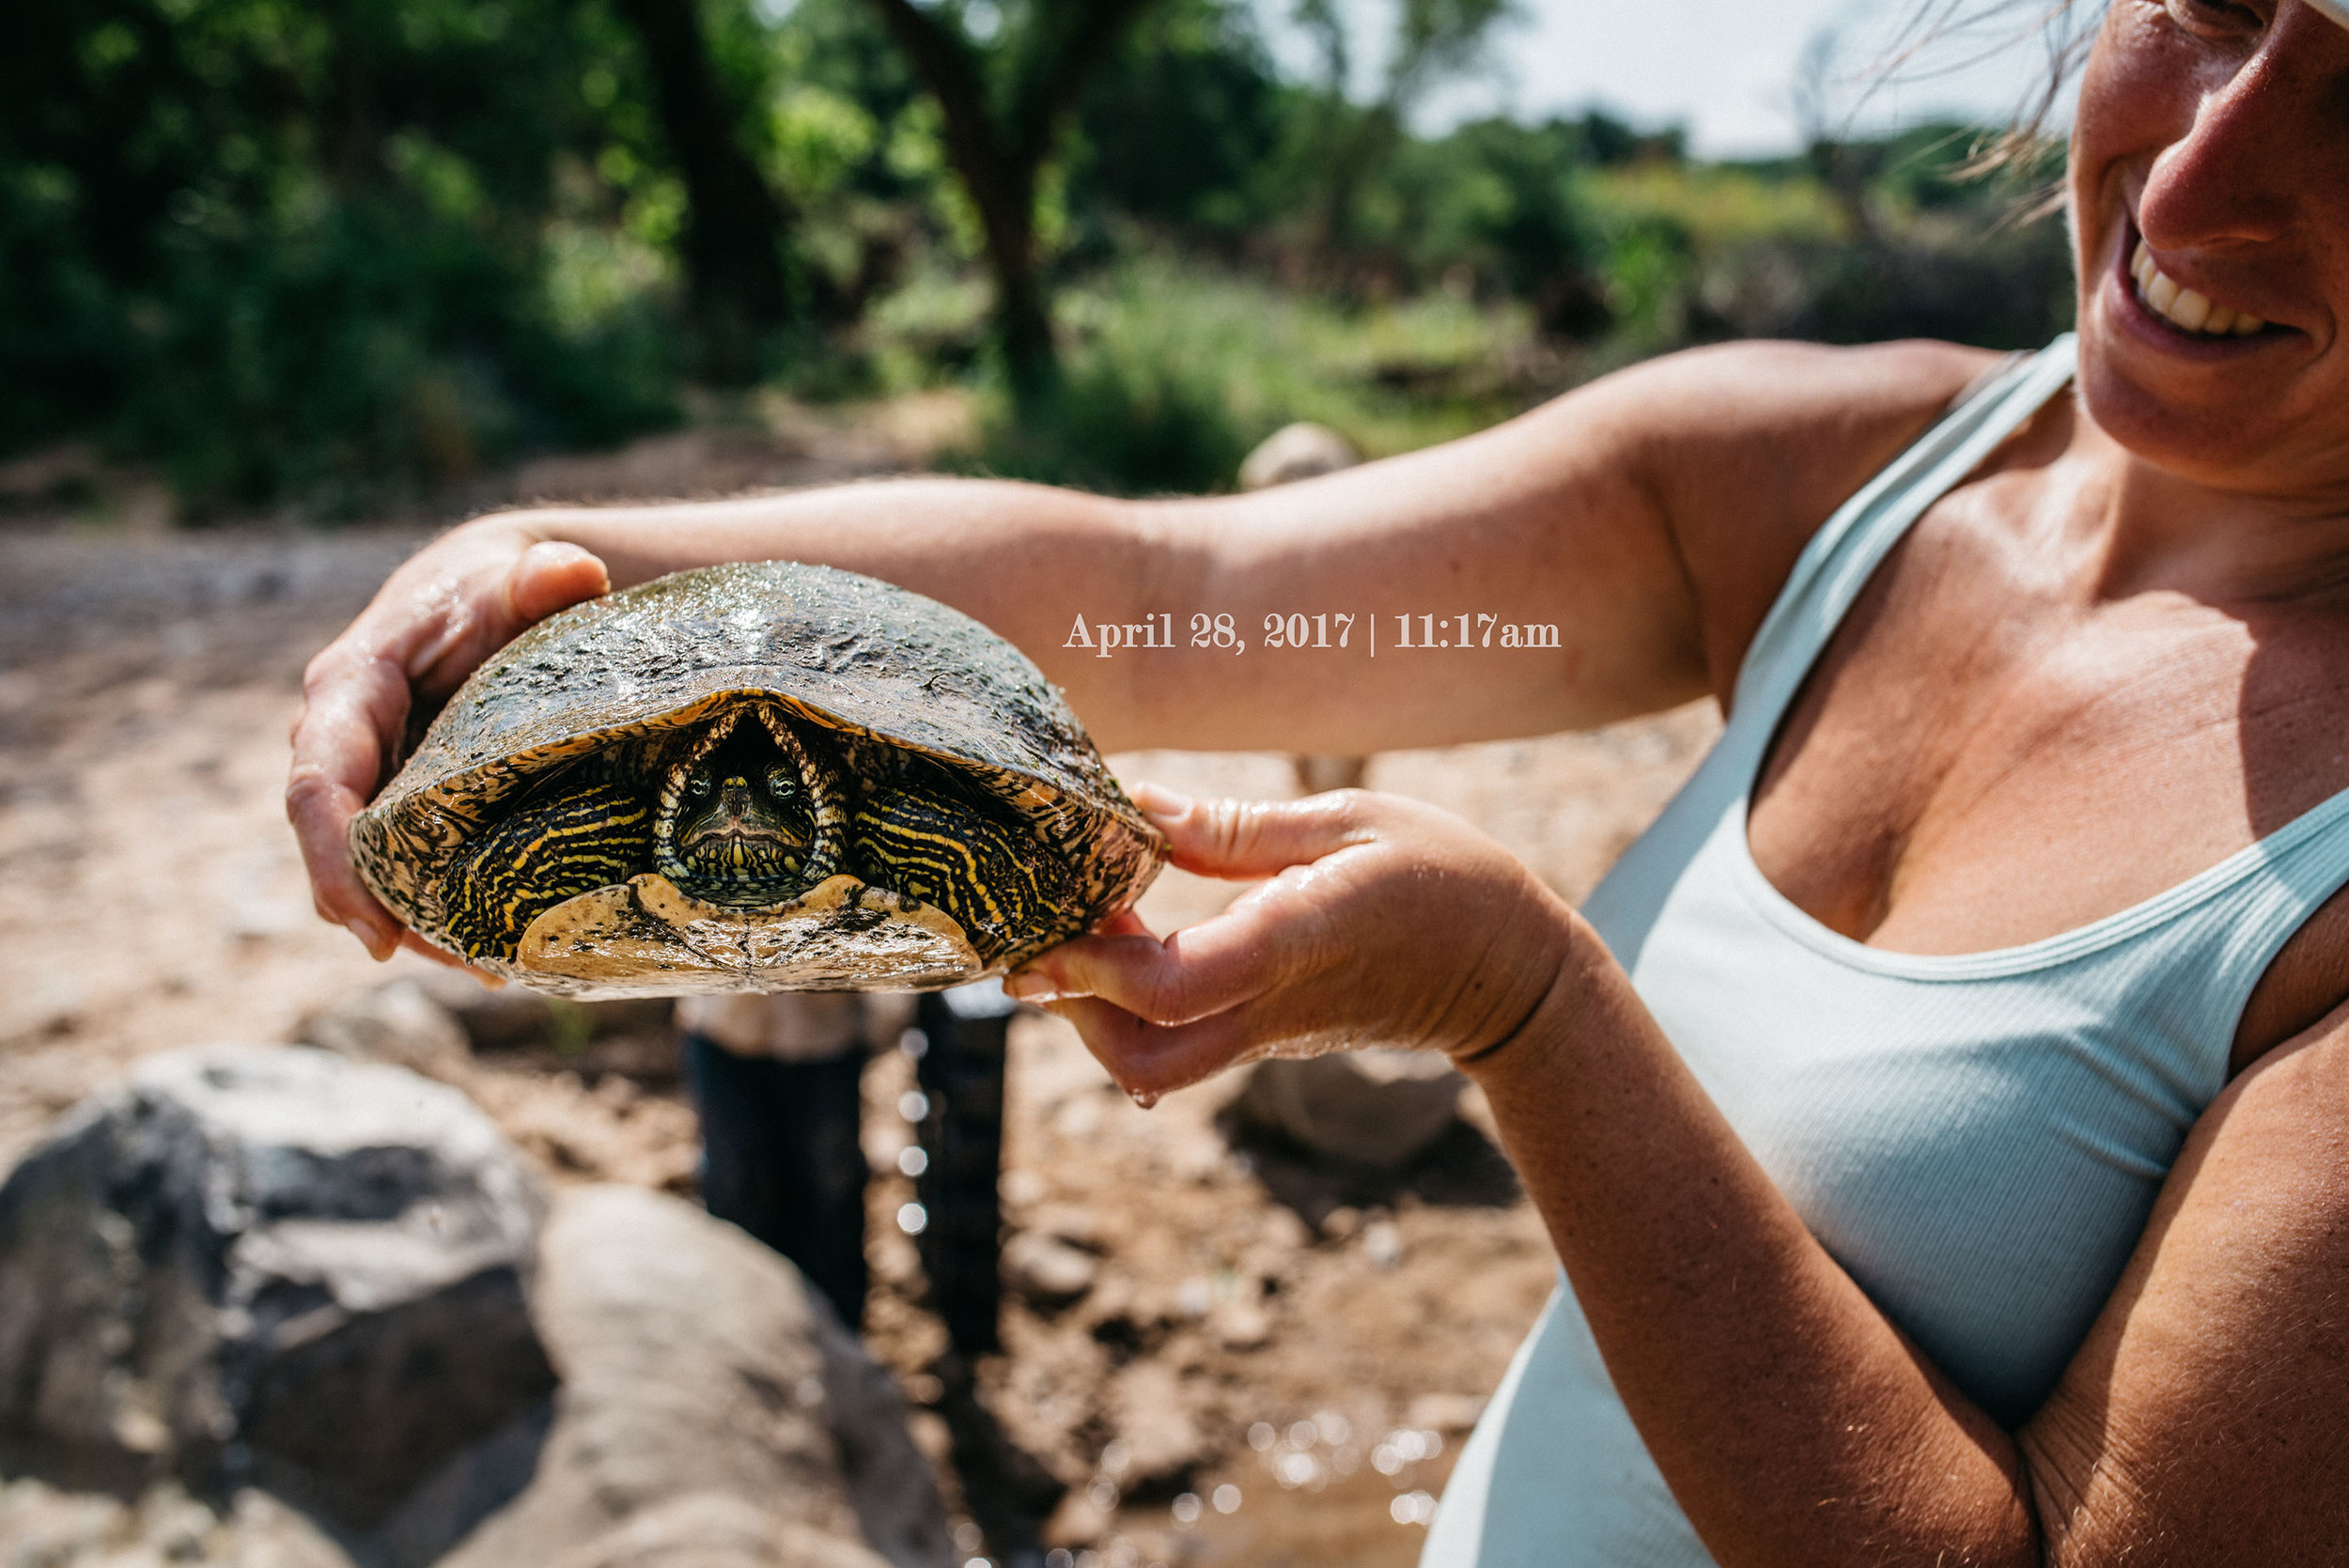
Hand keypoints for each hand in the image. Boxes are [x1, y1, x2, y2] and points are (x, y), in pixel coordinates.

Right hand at [286, 520, 611, 961]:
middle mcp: (342, 744)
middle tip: (468, 964)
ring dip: (424, 926)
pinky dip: (444, 910)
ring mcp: (370, 780)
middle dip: (390, 914)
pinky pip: (407, 867)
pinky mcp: (404, 805)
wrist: (501, 594)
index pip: (319, 787)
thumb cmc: (499, 585)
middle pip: (341, 849)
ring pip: (375, 871)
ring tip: (497, 968)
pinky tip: (502, 951)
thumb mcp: (518, 576)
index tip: (372, 933)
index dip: (336, 863)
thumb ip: (541, 577)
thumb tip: (574, 573)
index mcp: (350, 691)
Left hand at [1006, 784, 1574, 1100]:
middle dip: (1076, 1007)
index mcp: (1297, 942)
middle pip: (1142, 1058)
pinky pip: (1178, 1048)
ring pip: (1152, 1066)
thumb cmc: (1443, 876)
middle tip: (1057, 929)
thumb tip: (1136, 806)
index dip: (1095, 964)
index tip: (1054, 918)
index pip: (1172, 987)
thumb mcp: (1352, 822)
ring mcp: (1270, 1036)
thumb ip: (1236, 826)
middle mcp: (1274, 1005)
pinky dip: (1129, 1009)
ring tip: (1098, 923)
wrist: (1512, 975)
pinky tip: (1133, 939)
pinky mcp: (1268, 1041)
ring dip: (1097, 1010)